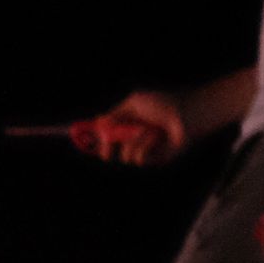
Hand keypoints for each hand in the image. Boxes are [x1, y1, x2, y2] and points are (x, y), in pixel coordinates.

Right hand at [70, 90, 190, 165]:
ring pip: (123, 156)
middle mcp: (133, 139)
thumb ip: (114, 114)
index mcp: (127, 124)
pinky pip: (139, 159)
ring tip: (148, 130)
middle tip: (107, 144)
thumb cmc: (165, 102)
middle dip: (104, 148)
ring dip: (133, 142)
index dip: (89, 137)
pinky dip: (145, 147)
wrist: (189, 113)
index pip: (103, 134)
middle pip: (107, 152)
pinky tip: (157, 138)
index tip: (74, 136)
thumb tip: (97, 123)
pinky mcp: (156, 160)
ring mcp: (144, 151)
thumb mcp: (134, 103)